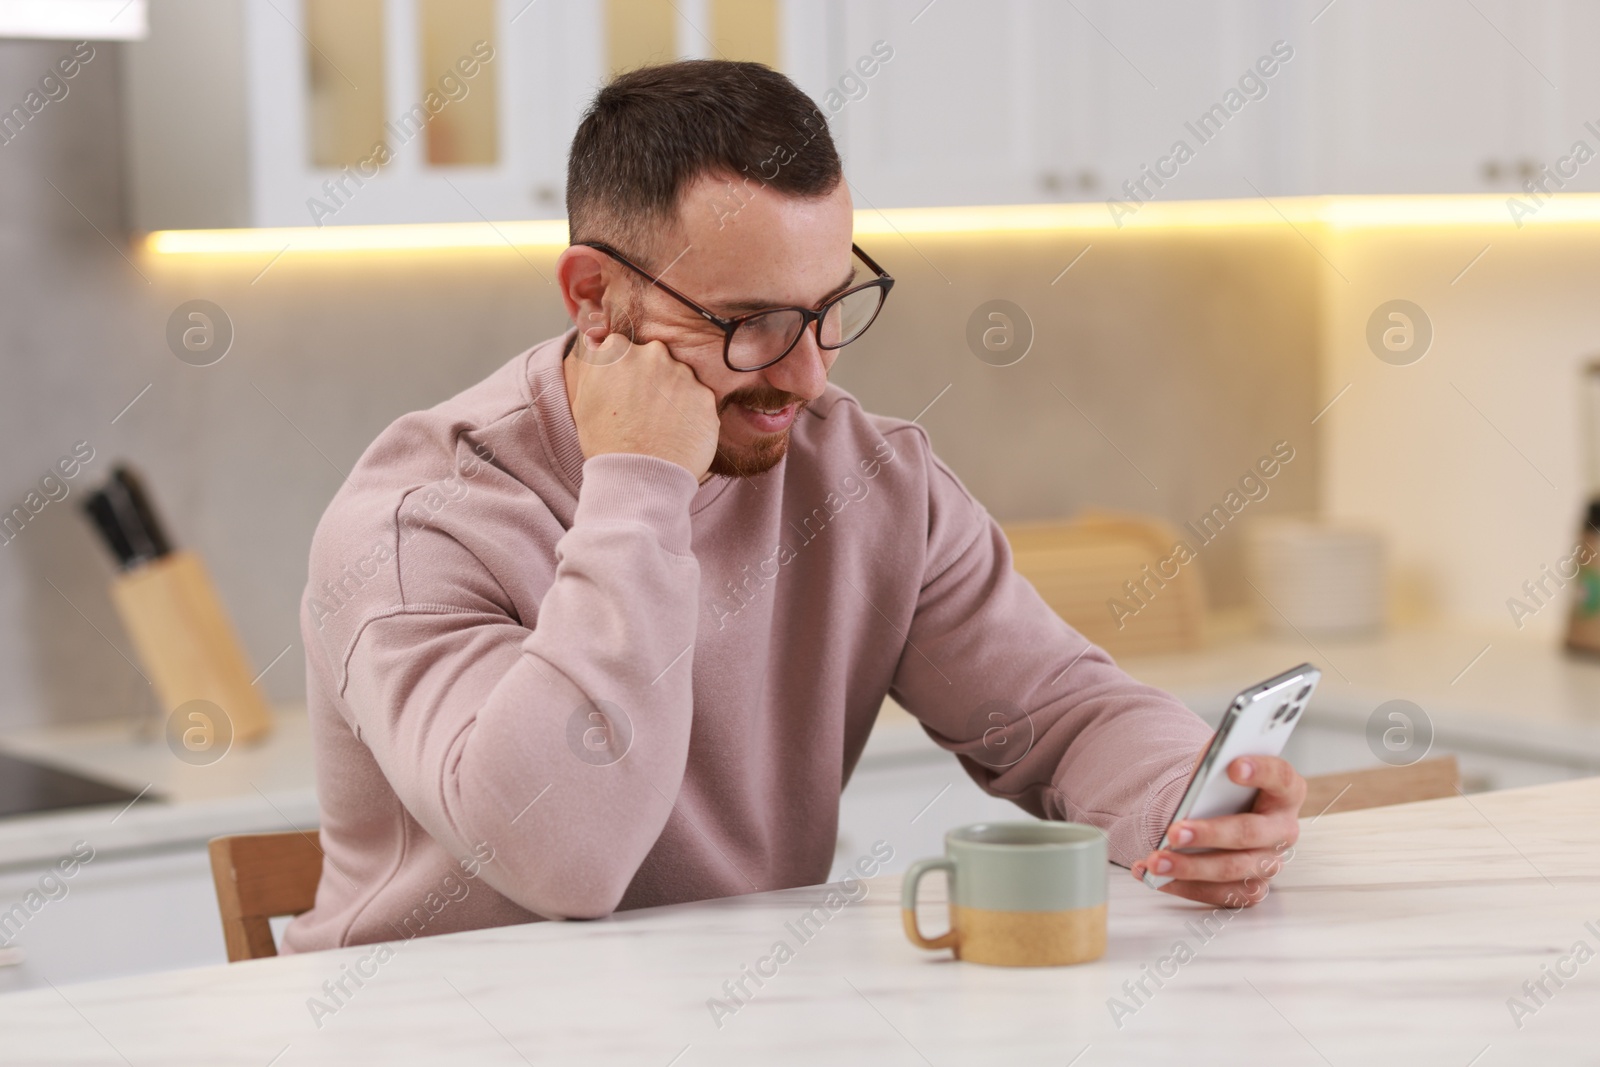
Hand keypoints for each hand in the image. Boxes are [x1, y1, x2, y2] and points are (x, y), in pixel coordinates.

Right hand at [565, 329, 718, 480]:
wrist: (637, 479)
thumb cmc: (605, 442)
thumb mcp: (584, 399)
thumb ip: (594, 365)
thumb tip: (598, 340)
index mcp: (617, 351)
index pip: (624, 349)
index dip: (625, 373)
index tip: (624, 394)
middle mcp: (653, 354)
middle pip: (656, 359)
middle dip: (653, 379)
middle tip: (644, 412)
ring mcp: (682, 375)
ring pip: (680, 379)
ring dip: (674, 396)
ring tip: (661, 427)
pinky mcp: (706, 397)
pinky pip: (700, 401)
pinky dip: (692, 415)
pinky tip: (678, 435)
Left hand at [1131, 754, 1304, 907]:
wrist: (1214, 812)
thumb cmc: (1220, 786)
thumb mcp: (1219, 766)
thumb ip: (1217, 761)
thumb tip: (1208, 761)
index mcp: (1285, 792)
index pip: (1282, 778)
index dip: (1261, 771)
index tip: (1233, 766)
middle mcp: (1283, 830)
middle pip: (1251, 833)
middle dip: (1210, 833)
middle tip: (1174, 831)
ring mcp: (1269, 862)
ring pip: (1233, 870)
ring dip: (1190, 867)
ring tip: (1156, 861)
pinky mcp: (1250, 888)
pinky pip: (1220, 895)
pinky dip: (1183, 887)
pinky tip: (1155, 877)